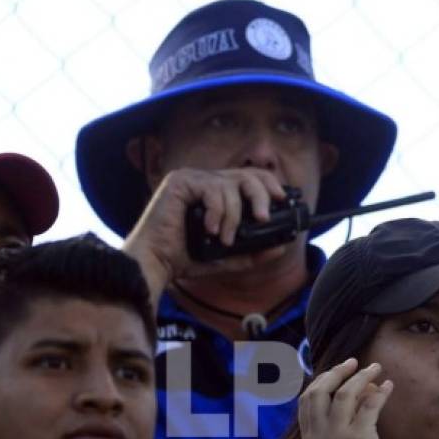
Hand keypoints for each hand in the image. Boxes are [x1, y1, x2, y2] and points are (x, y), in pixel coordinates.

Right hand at [122, 167, 286, 303]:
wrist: (156, 264)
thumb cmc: (185, 258)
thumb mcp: (228, 256)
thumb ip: (253, 251)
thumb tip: (282, 247)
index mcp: (216, 192)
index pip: (249, 177)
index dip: (269, 185)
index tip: (282, 201)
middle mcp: (204, 180)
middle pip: (246, 174)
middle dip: (261, 195)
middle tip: (263, 218)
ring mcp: (191, 178)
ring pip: (230, 185)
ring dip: (234, 215)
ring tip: (225, 238)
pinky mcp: (179, 181)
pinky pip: (212, 190)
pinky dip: (217, 212)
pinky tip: (210, 229)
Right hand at [299, 358, 399, 438]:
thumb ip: (336, 422)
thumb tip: (356, 387)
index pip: (306, 400)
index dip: (321, 380)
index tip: (337, 370)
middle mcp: (319, 437)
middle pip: (320, 391)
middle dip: (337, 372)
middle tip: (353, 362)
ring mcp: (338, 438)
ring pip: (345, 394)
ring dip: (361, 376)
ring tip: (375, 368)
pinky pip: (370, 405)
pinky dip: (381, 392)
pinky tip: (388, 386)